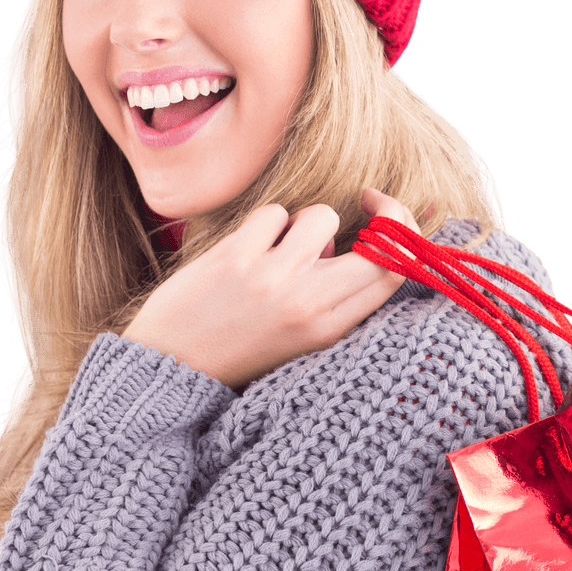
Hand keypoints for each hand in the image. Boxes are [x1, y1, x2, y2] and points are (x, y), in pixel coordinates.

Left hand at [121, 189, 420, 390]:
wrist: (168, 370)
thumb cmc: (239, 347)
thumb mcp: (302, 336)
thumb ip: (335, 296)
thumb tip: (352, 239)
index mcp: (330, 329)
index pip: (395, 273)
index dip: (403, 235)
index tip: (388, 219)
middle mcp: (308, 305)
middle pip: (380, 247)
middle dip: (387, 211)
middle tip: (369, 200)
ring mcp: (272, 280)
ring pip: (321, 216)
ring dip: (305, 222)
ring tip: (280, 247)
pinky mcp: (236, 258)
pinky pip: (274, 212)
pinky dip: (265, 223)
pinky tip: (248, 248)